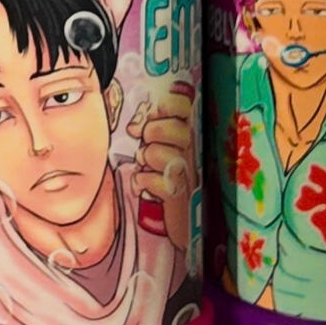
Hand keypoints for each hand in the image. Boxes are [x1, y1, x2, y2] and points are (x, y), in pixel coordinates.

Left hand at [129, 82, 195, 254]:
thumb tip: (134, 122)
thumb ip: (146, 125)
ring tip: (146, 166)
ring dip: (147, 159)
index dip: (168, 105)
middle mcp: (191, 150)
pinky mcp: (179, 196)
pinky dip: (144, 182)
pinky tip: (144, 185)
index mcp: (184, 132)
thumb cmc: (155, 174)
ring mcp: (188, 173)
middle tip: (145, 142)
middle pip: (178, 129)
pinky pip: (158, 181)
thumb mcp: (150, 143)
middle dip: (154, 133)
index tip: (152, 113)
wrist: (168, 219)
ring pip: (163, 154)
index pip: (186, 106)